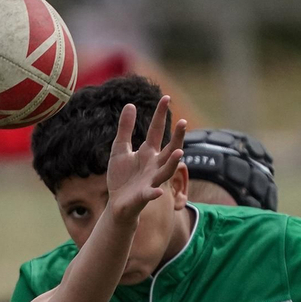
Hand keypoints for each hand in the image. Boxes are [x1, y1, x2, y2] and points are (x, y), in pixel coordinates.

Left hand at [104, 96, 186, 224]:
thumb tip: (130, 104)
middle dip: (177, 137)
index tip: (166, 98)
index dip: (161, 115)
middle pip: (169, 149)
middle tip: (183, 122)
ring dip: (173, 163)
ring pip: (166, 171)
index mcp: (148, 152)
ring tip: (179, 153)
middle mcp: (154, 165)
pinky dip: (154, 193)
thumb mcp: (120, 149)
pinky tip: (157, 191)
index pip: (156, 131)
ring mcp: (151, 180)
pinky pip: (150, 194)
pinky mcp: (143, 195)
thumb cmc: (121, 176)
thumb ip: (125, 129)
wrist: (117, 203)